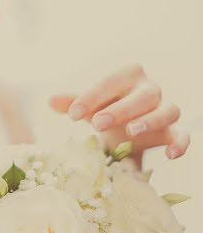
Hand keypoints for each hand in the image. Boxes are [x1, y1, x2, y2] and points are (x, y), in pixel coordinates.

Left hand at [50, 63, 189, 162]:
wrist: (128, 132)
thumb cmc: (107, 110)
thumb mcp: (90, 106)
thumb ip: (73, 102)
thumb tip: (50, 100)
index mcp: (127, 77)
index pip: (111, 82)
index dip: (92, 96)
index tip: (72, 114)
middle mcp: (150, 90)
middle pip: (141, 95)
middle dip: (119, 109)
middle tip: (96, 124)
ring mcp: (165, 109)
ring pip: (167, 110)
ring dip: (150, 120)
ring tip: (131, 133)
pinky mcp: (174, 130)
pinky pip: (183, 134)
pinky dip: (180, 143)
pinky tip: (169, 156)